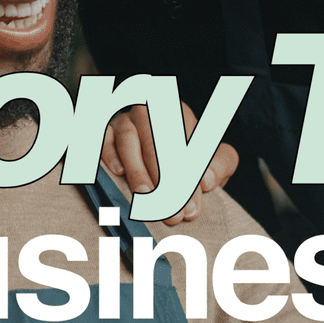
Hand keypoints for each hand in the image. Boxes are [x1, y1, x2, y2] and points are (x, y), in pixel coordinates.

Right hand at [101, 101, 239, 223]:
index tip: (193, 206)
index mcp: (178, 113)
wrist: (160, 159)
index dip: (191, 176)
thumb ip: (219, 166)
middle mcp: (149, 111)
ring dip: (138, 171)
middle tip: (173, 211)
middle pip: (157, 141)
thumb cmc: (188, 161)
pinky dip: (110, 155)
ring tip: (147, 196)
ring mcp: (124, 120)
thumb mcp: (212, 161)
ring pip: (129, 140)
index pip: (186, 143)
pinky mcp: (105, 132)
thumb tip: (207, 181)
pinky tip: (119, 173)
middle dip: (166, 180)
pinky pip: (104, 140)